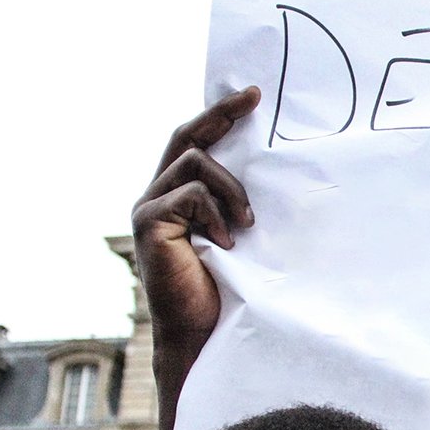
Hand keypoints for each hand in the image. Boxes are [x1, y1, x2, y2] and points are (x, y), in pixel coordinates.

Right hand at [129, 86, 260, 429]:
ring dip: (231, 188)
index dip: (220, 115)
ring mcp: (148, 207)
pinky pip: (190, 193)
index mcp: (178, 195)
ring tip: (246, 225)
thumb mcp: (242, 236)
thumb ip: (242, 204)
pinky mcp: (148, 223)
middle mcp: (156, 195)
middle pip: (185, 135)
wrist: (204, 334)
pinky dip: (215, 212)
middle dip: (221, 113)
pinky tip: (225, 243)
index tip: (253, 95)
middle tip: (253, 98)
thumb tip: (281, 171)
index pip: (196, 141)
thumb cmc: (228, 292)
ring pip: (194, 161)